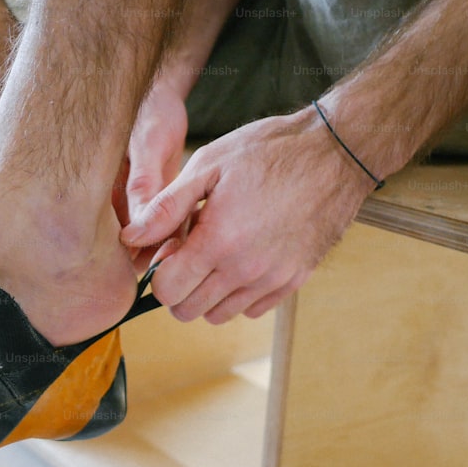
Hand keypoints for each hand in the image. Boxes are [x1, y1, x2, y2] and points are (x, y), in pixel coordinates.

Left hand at [121, 108, 375, 323]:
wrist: (336, 152)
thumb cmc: (269, 151)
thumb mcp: (208, 165)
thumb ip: (165, 207)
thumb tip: (131, 238)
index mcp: (218, 242)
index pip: (166, 291)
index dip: (159, 272)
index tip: (170, 249)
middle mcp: (245, 270)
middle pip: (188, 310)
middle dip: (178, 286)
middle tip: (190, 251)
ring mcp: (272, 279)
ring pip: (218, 315)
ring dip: (208, 293)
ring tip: (217, 253)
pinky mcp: (294, 280)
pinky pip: (252, 309)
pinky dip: (239, 294)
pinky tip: (242, 259)